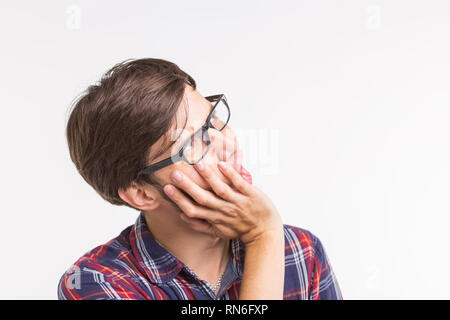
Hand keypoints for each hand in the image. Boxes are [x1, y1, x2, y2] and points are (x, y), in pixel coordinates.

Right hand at [163, 161, 282, 245]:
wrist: (265, 231)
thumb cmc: (239, 229)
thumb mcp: (218, 231)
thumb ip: (200, 225)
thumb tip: (181, 215)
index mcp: (214, 219)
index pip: (192, 210)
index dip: (179, 200)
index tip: (167, 188)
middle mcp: (224, 211)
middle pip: (202, 199)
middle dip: (188, 186)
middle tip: (175, 174)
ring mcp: (237, 202)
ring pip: (220, 189)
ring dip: (208, 177)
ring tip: (197, 164)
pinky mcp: (250, 194)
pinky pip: (239, 183)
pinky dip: (230, 174)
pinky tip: (221, 164)